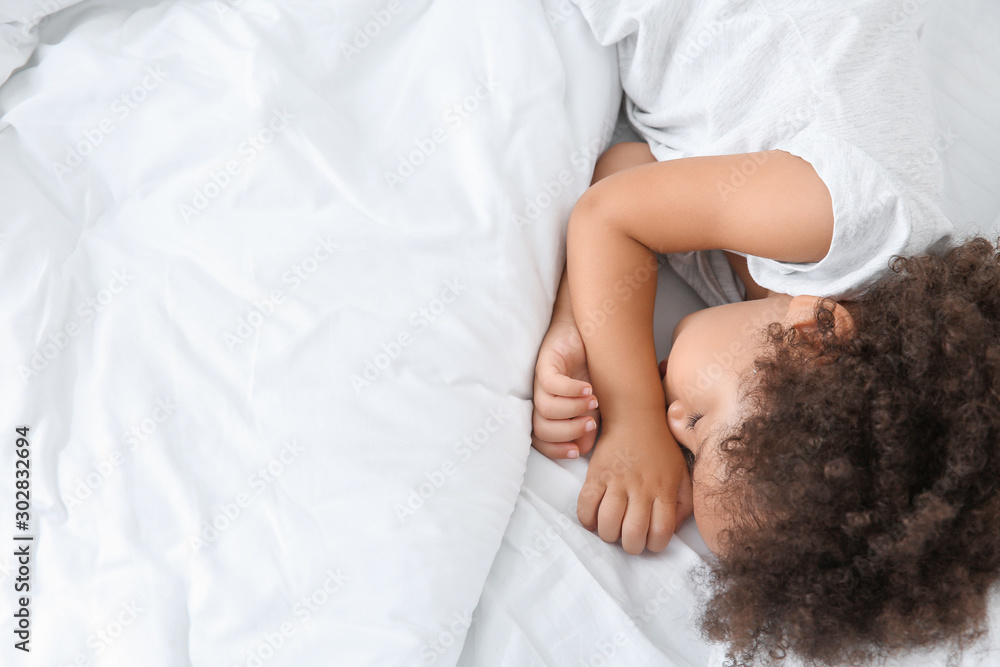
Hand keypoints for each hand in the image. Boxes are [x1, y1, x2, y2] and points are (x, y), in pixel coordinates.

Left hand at [531, 317, 600, 458]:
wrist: (589, 334)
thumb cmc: (591, 370)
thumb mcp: (593, 405)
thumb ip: (588, 427)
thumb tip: (582, 449)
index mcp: (549, 413)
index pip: (540, 440)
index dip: (556, 450)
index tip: (577, 451)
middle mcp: (541, 398)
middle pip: (541, 429)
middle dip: (568, 432)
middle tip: (590, 423)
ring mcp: (540, 381)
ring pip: (546, 409)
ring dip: (573, 410)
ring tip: (593, 402)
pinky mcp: (545, 363)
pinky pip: (550, 384)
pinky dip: (571, 390)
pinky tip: (588, 388)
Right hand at [576, 413, 693, 553]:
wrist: (635, 416)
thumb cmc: (661, 448)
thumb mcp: (682, 473)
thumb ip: (685, 503)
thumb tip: (673, 528)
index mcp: (664, 489)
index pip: (661, 532)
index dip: (654, 545)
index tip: (649, 540)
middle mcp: (641, 487)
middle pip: (633, 533)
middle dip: (630, 546)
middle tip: (629, 539)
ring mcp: (617, 480)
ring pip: (608, 523)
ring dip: (608, 534)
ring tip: (611, 530)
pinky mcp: (596, 473)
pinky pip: (586, 504)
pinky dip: (586, 519)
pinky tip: (592, 519)